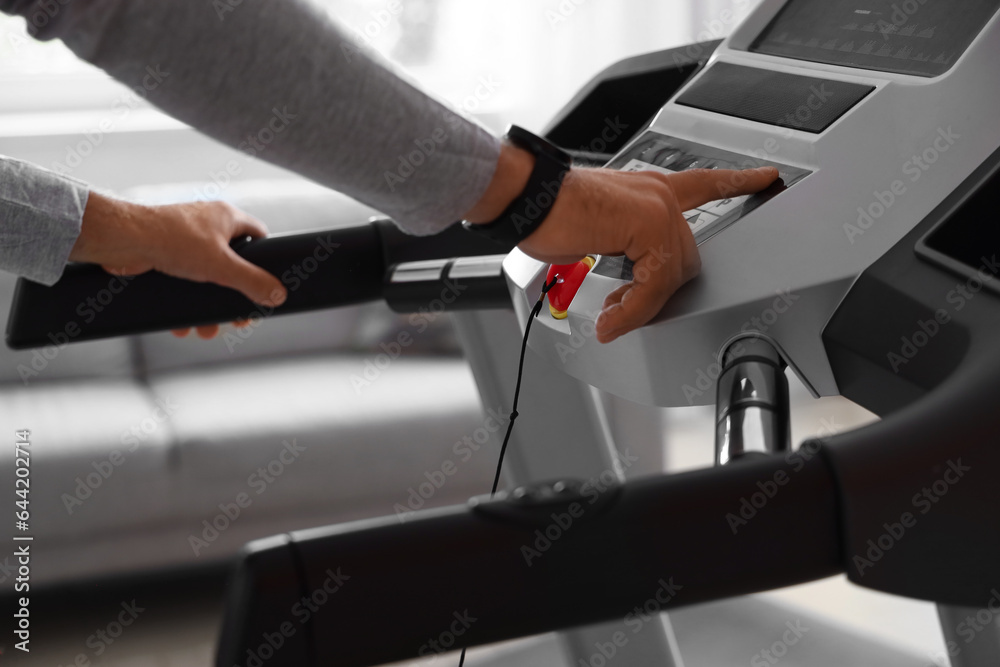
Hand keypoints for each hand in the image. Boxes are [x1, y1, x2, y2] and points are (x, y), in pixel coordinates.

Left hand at [70, 194, 287, 337]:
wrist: (122, 240)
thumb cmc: (171, 239)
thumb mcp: (221, 266)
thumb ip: (252, 281)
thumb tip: (278, 295)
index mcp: (226, 217)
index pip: (258, 234)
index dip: (265, 259)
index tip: (266, 283)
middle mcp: (207, 225)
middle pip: (233, 264)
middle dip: (233, 296)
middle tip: (235, 319)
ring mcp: (185, 240)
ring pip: (207, 278)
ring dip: (207, 307)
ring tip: (205, 330)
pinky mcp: (164, 255)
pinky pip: (184, 283)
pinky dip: (185, 304)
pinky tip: (181, 324)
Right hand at [465, 144, 778, 342]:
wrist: (527, 198)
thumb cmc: (550, 212)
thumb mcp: (596, 234)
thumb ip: (624, 255)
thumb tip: (626, 296)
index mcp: (650, 191)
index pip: (705, 184)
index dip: (738, 182)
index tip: (766, 177)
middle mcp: (659, 195)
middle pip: (686, 259)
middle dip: (657, 294)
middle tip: (623, 311)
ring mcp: (657, 209)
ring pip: (671, 276)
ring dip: (640, 307)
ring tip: (612, 318)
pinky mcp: (648, 225)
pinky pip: (654, 283)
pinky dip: (633, 309)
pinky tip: (613, 319)